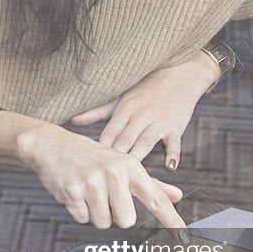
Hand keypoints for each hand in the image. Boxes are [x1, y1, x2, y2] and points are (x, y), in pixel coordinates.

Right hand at [16, 122, 185, 231]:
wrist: (52, 145)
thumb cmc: (92, 157)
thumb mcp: (123, 164)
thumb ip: (151, 184)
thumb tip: (178, 196)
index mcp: (130, 167)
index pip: (156, 199)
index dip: (171, 221)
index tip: (184, 239)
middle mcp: (114, 174)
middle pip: (126, 220)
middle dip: (114, 215)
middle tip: (104, 197)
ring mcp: (92, 183)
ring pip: (102, 223)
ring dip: (95, 214)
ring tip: (88, 192)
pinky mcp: (73, 191)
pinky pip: (82, 218)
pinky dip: (79, 210)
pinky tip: (75, 192)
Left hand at [71, 54, 217, 170]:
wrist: (179, 73)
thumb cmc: (146, 88)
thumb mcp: (121, 97)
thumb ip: (98, 111)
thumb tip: (73, 120)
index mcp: (124, 109)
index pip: (109, 133)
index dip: (100, 150)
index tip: (90, 166)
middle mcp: (140, 115)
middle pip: (125, 140)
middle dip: (115, 158)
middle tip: (105, 177)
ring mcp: (159, 121)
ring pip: (146, 141)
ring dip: (138, 156)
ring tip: (130, 174)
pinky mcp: (176, 126)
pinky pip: (174, 141)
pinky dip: (173, 153)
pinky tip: (169, 166)